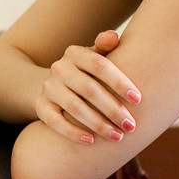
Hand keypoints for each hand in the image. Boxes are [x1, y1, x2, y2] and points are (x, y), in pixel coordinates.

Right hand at [34, 29, 141, 144]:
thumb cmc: (87, 72)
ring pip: (74, 108)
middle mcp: (59, 68)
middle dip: (113, 109)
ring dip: (98, 124)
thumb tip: (113, 37)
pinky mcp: (40, 106)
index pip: (99, 65)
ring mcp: (48, 87)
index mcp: (76, 53)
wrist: (54, 84)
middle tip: (131, 125)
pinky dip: (72, 132)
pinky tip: (92, 141)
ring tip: (117, 137)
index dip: (119, 82)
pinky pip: (55, 122)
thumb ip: (105, 46)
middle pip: (89, 90)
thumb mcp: (95, 57)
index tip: (138, 100)